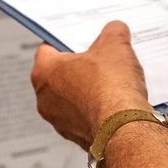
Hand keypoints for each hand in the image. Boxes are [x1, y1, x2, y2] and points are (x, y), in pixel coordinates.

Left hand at [29, 20, 150, 149]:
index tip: (81, 40)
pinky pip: (85, 117)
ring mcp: (58, 121)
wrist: (124, 128)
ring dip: (88, 91)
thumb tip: (116, 30)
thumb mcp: (115, 45)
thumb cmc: (111, 89)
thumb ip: (112, 31)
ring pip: (72, 98)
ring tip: (112, 83)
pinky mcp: (76, 137)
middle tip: (100, 59)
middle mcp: (44, 98)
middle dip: (80, 67)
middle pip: (61, 74)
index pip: (48, 48)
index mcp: (43, 71)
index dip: (67, 41)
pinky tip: (115, 104)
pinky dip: (97, 110)